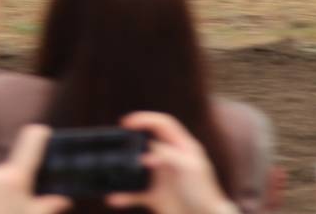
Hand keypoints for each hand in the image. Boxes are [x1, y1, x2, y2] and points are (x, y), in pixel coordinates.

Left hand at [0, 125, 71, 213]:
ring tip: (7, 211)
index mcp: (14, 177)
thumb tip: (64, 199)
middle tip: (27, 200)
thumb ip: (50, 206)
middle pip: (15, 164)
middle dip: (23, 178)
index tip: (48, 136)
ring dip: (6, 188)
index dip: (42, 136)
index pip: (30, 140)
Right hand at [107, 112, 237, 213]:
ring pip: (137, 166)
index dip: (146, 119)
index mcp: (181, 148)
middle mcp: (169, 159)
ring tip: (112, 164)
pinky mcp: (155, 196)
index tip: (128, 123)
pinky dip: (124, 195)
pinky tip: (114, 198)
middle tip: (118, 138)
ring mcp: (161, 177)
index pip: (163, 124)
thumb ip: (168, 155)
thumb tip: (144, 154)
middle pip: (147, 141)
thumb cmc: (203, 193)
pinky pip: (134, 193)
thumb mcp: (189, 168)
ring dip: (124, 167)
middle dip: (131, 137)